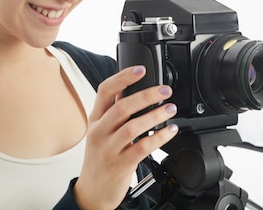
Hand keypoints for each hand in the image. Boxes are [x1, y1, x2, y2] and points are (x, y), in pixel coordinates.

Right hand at [74, 65, 178, 209]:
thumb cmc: (99, 159)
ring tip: (171, 109)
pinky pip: (142, 148)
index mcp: (95, 119)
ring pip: (132, 127)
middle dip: (147, 95)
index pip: (105, 91)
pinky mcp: (120, 165)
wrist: (92, 192)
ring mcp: (109, 149)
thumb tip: (128, 87)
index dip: (123, 77)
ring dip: (155, 115)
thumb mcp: (100, 131)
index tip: (141, 69)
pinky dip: (159, 137)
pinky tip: (169, 131)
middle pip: (121, 106)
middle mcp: (99, 132)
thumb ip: (112, 111)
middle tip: (165, 90)